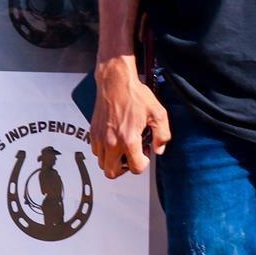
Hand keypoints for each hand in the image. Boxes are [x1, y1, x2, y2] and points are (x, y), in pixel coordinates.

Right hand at [89, 59, 171, 178]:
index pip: (135, 168)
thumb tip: (159, 149)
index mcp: (128, 139)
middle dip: (124, 168)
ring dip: (113, 160)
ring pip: (102, 163)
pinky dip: (104, 151)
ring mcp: (99, 138)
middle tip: (132, 157)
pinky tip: (115, 140)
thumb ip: (162, 135)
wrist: (115, 82)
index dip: (143, 164)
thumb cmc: (134, 95)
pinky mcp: (93, 132)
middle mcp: (111, 141)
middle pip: (112, 173)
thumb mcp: (158, 114)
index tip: (145, 154)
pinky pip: (96, 151)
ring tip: (123, 148)